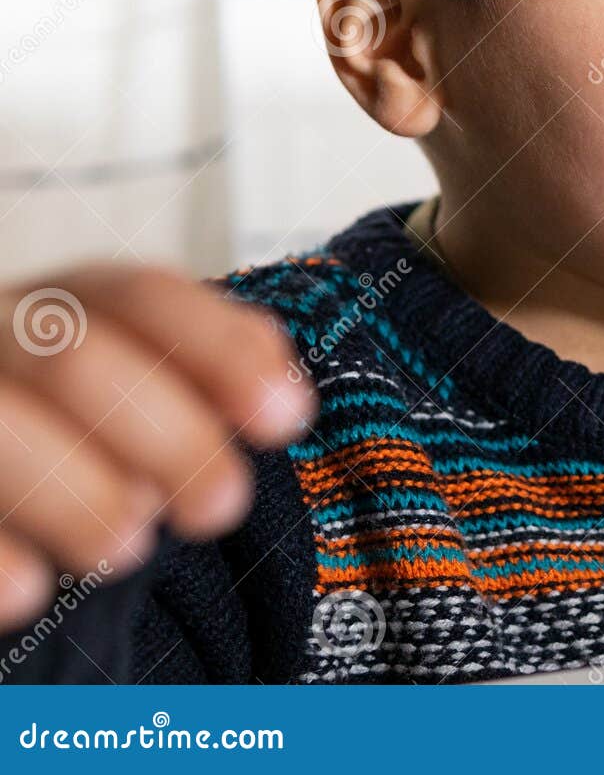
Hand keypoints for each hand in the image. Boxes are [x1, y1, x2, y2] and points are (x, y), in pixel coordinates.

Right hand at [0, 264, 313, 632]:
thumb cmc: (72, 428)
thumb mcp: (138, 383)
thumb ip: (203, 369)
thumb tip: (283, 394)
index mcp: (62, 303)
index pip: (143, 296)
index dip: (220, 350)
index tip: (288, 418)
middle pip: (76, 357)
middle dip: (167, 436)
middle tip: (220, 507)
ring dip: (74, 492)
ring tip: (127, 549)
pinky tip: (30, 594)